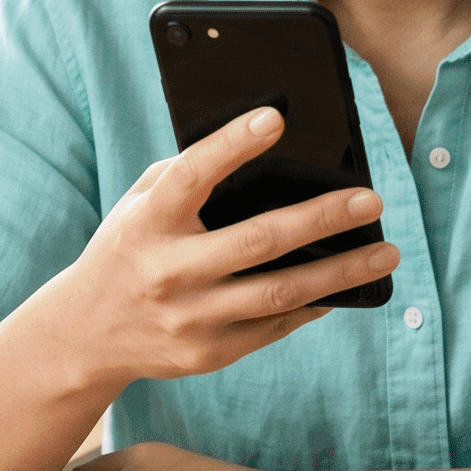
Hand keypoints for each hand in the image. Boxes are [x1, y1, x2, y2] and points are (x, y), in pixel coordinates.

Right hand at [12, 106, 398, 394]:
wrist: (85, 333)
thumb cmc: (127, 250)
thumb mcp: (137, 205)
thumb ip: (185, 178)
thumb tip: (259, 152)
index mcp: (147, 223)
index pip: (192, 176)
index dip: (232, 145)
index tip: (275, 117)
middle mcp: (168, 271)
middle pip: (257, 240)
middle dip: (322, 218)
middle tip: (371, 200)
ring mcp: (190, 317)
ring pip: (279, 292)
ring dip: (340, 271)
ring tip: (384, 253)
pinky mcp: (207, 352)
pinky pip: (274, 326)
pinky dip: (313, 304)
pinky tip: (343, 286)